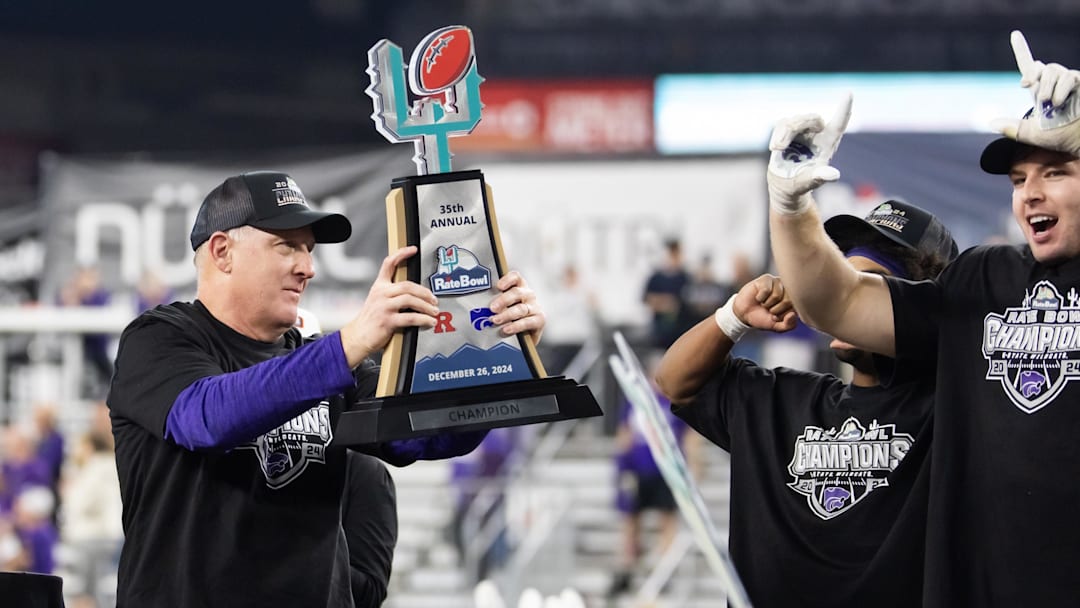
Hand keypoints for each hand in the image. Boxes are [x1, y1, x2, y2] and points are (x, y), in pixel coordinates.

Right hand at [339, 246, 438, 366]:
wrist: (358, 337)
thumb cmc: (370, 320)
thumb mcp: (377, 300)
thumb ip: (392, 293)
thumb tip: (415, 292)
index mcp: (379, 287)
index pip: (388, 264)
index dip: (401, 254)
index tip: (412, 249)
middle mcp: (381, 294)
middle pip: (407, 285)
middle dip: (424, 292)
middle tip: (434, 299)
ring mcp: (383, 307)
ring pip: (410, 300)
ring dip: (426, 306)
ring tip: (434, 311)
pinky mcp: (387, 321)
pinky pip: (410, 318)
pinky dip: (423, 319)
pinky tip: (429, 322)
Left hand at [487, 270, 544, 341]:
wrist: (524, 338)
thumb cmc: (509, 319)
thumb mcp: (502, 308)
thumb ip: (494, 304)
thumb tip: (479, 305)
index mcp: (519, 287)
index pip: (515, 277)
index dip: (507, 279)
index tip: (498, 286)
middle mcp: (528, 294)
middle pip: (517, 292)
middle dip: (503, 300)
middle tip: (492, 308)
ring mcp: (535, 307)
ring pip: (520, 308)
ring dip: (506, 315)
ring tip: (495, 320)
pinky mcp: (540, 320)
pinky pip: (527, 322)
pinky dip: (516, 326)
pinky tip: (507, 329)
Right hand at [732, 274, 797, 332]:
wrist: (744, 313)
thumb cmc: (762, 317)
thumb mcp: (777, 326)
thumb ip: (789, 325)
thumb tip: (793, 314)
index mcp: (794, 300)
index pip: (795, 308)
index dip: (783, 316)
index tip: (776, 316)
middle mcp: (788, 289)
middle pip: (788, 301)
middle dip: (776, 310)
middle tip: (769, 310)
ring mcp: (777, 282)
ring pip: (777, 296)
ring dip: (767, 304)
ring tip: (764, 303)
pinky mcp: (767, 278)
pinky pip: (766, 290)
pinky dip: (760, 298)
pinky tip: (758, 297)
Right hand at [767, 93, 851, 214]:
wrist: (784, 184)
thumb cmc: (800, 184)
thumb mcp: (808, 183)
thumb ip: (818, 178)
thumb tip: (834, 175)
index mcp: (828, 144)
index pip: (838, 123)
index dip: (843, 109)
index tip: (849, 93)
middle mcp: (817, 134)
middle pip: (813, 118)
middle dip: (797, 125)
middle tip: (780, 146)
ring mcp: (802, 131)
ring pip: (795, 120)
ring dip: (784, 133)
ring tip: (777, 149)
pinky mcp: (787, 131)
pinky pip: (782, 124)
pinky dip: (777, 135)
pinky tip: (774, 148)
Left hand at [991, 30, 1079, 156]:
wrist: (1078, 139)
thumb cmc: (1058, 137)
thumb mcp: (1031, 134)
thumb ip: (1013, 128)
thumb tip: (992, 123)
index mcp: (1038, 91)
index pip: (1028, 66)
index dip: (1021, 49)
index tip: (1014, 34)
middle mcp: (1053, 83)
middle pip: (1040, 67)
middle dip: (1033, 76)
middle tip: (1035, 95)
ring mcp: (1068, 81)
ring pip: (1053, 70)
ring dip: (1048, 88)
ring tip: (1052, 104)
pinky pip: (1069, 76)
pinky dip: (1062, 89)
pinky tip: (1061, 102)